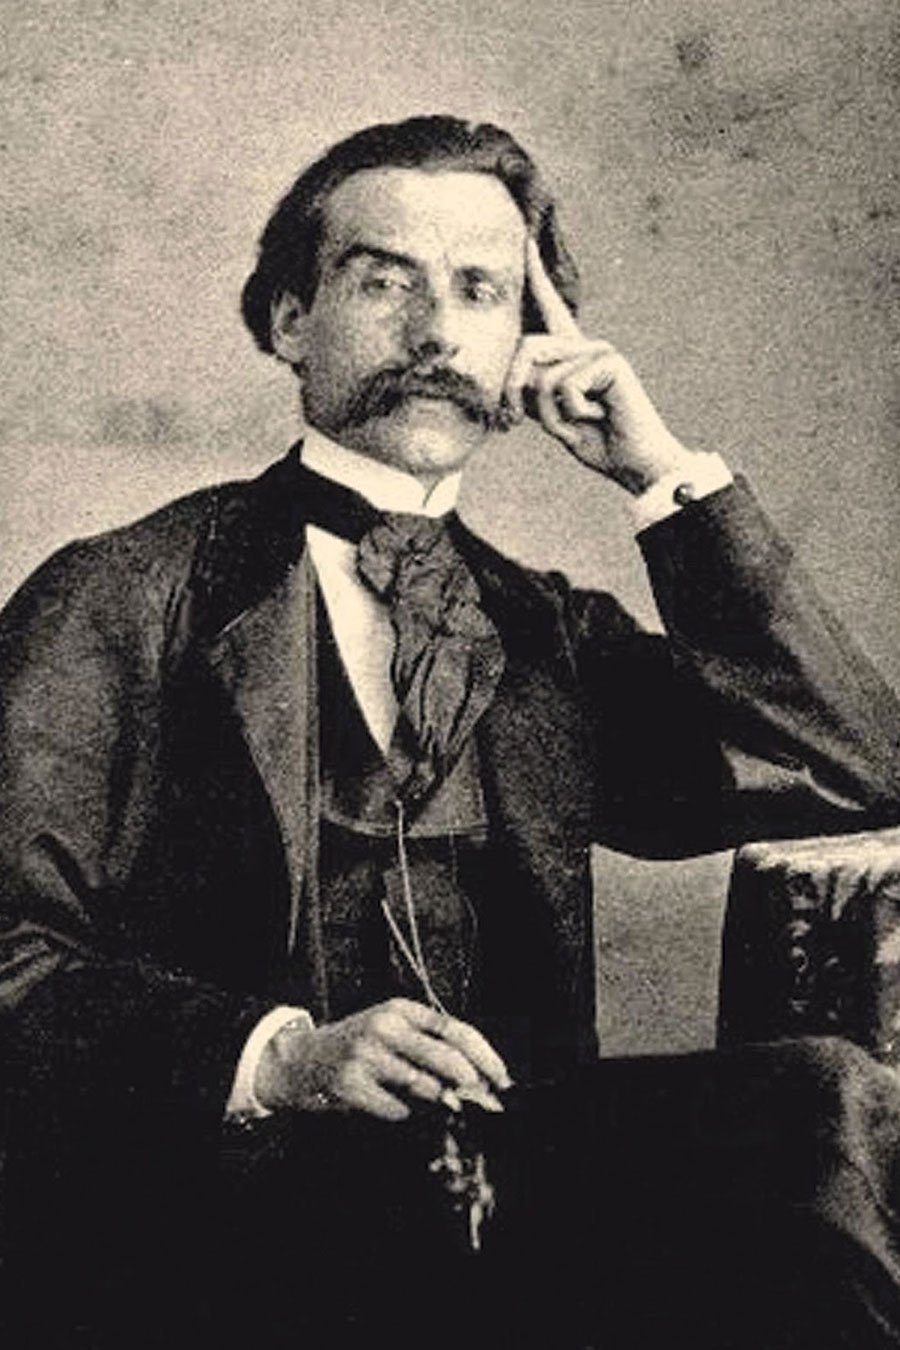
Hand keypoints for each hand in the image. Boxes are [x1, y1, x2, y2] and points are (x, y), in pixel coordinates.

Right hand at [254, 998, 511, 1121]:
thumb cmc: (361, 1047)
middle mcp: (384, 1026)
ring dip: (439, 1103)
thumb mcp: (393, 1030)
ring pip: (423, 1086)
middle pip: (444, 1056)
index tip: (502, 1077)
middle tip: (483, 1100)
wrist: (304, 1060)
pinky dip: (405, 1114)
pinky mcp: (350, 1085)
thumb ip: (429, 1045)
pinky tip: (397, 1107)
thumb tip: (477, 1078)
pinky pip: (397, 1109)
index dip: (484, 1055)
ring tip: (439, 1105)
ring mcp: (365, 1055)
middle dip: (470, 1083)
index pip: (455, 1028)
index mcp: (400, 1009)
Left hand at [504, 238, 695, 493]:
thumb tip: (517, 367)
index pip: (550, 309)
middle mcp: (584, 346)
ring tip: (580, 424)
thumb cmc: (596, 442)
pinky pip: (565, 387)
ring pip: (542, 375)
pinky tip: (599, 417)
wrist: (634, 463)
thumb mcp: (552, 415)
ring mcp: (599, 350)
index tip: (524, 239)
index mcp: (570, 355)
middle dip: (511, 390)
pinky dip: (572, 414)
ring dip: (549, 414)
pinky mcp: (610, 361)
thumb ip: (531, 389)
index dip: (535, 276)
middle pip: (526, 349)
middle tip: (512, 423)